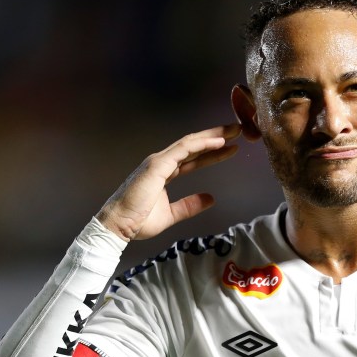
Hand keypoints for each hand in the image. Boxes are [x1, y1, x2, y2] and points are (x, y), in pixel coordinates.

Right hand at [96, 125, 241, 240]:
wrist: (118, 226)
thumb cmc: (138, 222)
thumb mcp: (171, 214)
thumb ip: (189, 206)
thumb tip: (210, 199)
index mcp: (164, 172)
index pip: (193, 158)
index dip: (212, 152)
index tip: (231, 147)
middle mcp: (162, 163)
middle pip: (194, 145)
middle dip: (216, 137)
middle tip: (237, 130)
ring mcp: (159, 162)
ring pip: (190, 143)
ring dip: (213, 136)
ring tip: (233, 131)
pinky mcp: (157, 165)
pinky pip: (184, 150)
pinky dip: (202, 144)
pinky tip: (219, 142)